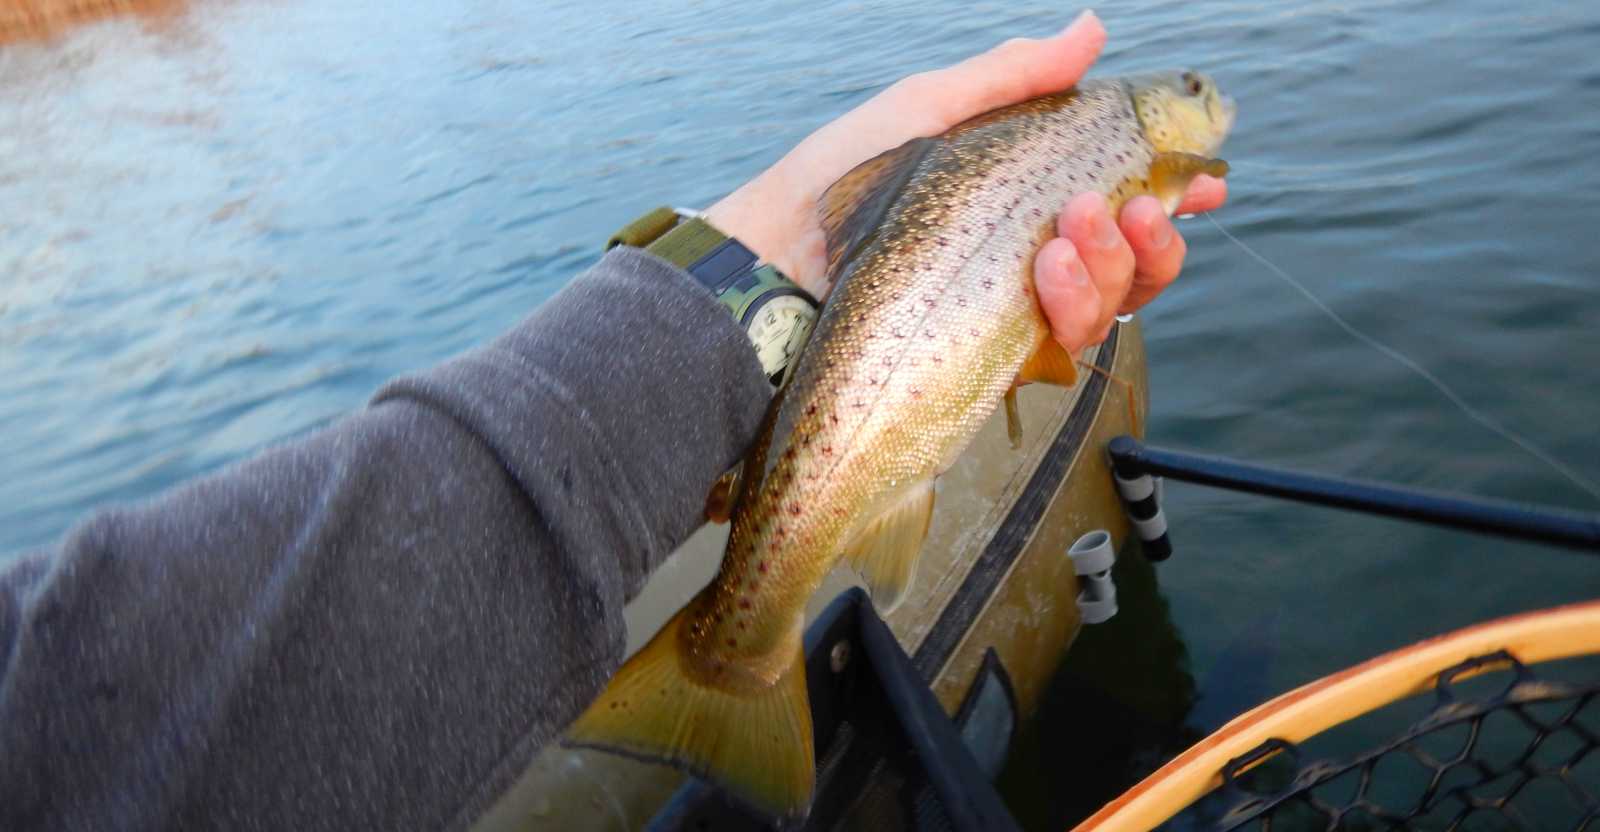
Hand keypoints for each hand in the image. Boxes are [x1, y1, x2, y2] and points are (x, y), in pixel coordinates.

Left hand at [705, 10, 1226, 357]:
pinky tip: (1049, 270)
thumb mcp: (930, 109)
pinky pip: (1065, 343)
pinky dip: (1074, 303)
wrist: (773, 259)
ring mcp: (1013, 315)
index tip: (1209, 177)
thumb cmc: (841, 179)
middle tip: (1124, 201)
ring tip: (1068, 229)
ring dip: (1114, 265)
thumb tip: (1093, 28)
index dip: (1176, 196)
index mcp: (1024, 204)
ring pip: (1113, 306)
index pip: (1121, 208)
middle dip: (1153, 234)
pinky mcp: (991, 360)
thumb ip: (1014, 78)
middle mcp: (1031, 265)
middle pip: (1136, 266)